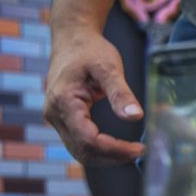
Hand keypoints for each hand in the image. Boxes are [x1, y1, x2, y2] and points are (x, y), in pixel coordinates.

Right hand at [45, 25, 144, 164]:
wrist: (72, 39)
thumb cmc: (89, 50)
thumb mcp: (109, 66)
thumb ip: (121, 92)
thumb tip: (136, 116)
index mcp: (64, 101)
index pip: (88, 139)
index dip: (115, 149)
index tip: (139, 148)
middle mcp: (55, 114)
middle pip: (83, 151)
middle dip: (112, 157)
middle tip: (140, 152)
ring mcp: (57, 118)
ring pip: (80, 152)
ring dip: (106, 157)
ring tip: (132, 151)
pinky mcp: (64, 119)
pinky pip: (79, 143)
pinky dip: (99, 150)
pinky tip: (119, 146)